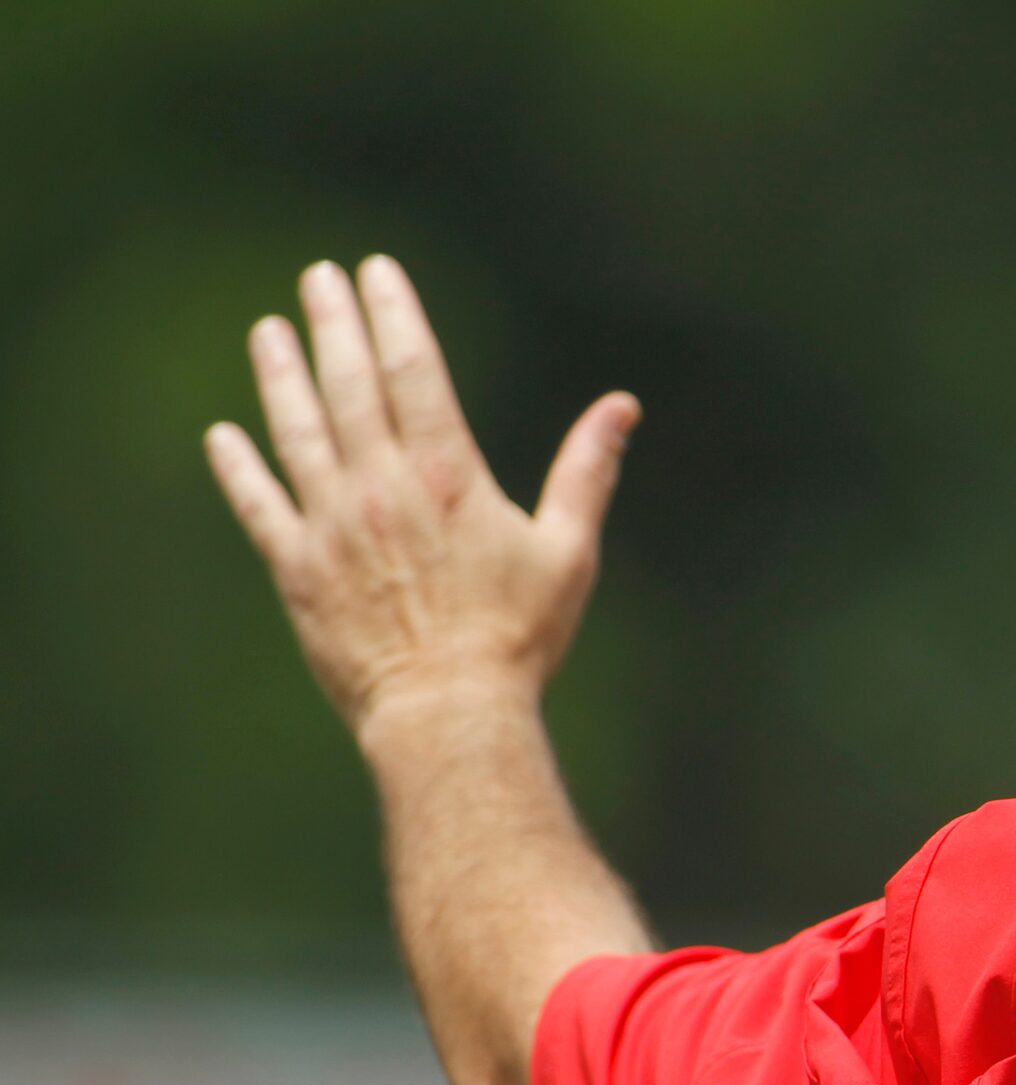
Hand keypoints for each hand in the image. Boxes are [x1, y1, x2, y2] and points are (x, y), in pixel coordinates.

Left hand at [206, 257, 639, 736]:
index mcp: (448, 476)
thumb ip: (586, 471)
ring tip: (268, 331)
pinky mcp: (297, 569)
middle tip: (318, 279)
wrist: (449, 712)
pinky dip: (239, 466)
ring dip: (280, 375)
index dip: (392, 314)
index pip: (413, 370)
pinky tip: (225, 434)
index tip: (375, 272)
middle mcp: (381, 488)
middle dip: (333, 324)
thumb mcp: (569, 551)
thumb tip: (622, 406)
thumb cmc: (519, 638)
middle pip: (349, 385)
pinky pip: (258, 504)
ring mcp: (331, 526)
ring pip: (297, 430)